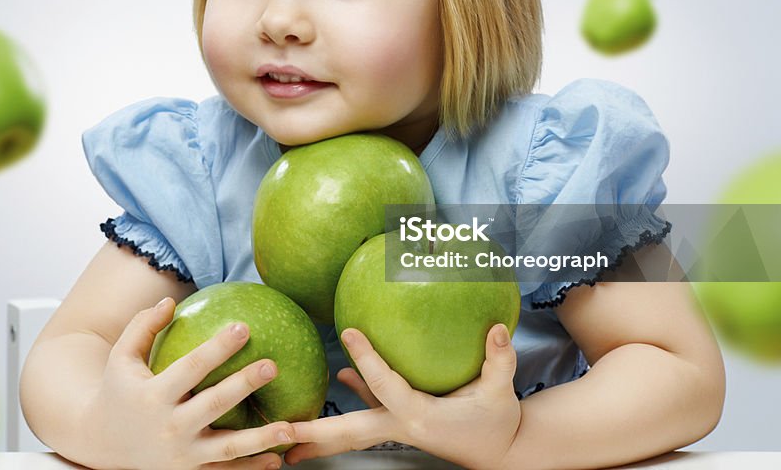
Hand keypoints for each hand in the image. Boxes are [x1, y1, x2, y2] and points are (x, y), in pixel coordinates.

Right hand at [80, 297, 294, 469]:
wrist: (100, 443)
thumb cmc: (117, 391)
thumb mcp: (121, 357)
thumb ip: (143, 327)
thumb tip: (169, 301)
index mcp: (154, 395)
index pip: (191, 367)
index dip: (218, 347)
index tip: (243, 327)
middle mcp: (169, 426)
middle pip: (213, 404)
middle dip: (243, 385)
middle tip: (272, 366)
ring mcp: (181, 454)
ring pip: (226, 447)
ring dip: (260, 439)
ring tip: (290, 427)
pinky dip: (251, 467)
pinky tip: (277, 458)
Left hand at [283, 324, 520, 469]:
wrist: (500, 452)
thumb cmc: (498, 422)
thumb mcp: (500, 392)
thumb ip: (499, 361)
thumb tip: (498, 328)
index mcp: (419, 416)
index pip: (385, 386)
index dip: (367, 360)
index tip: (348, 332)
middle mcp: (400, 425)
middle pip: (349, 431)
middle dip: (314, 435)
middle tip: (280, 435)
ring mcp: (397, 427)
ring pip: (350, 430)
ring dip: (319, 432)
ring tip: (286, 431)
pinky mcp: (400, 422)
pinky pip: (369, 412)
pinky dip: (353, 398)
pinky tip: (341, 378)